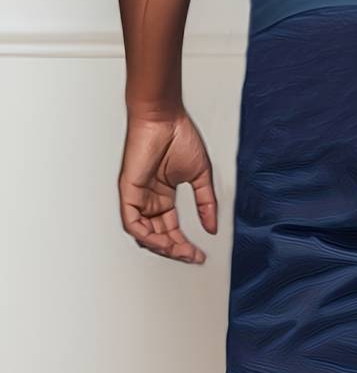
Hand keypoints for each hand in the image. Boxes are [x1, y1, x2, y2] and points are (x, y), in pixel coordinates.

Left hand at [118, 111, 217, 262]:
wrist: (164, 116)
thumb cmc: (177, 135)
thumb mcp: (200, 177)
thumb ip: (206, 204)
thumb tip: (212, 226)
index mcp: (163, 196)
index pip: (172, 229)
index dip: (185, 245)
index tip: (199, 254)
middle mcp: (149, 199)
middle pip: (159, 236)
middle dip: (176, 250)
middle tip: (192, 257)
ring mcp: (138, 196)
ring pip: (144, 234)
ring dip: (163, 247)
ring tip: (179, 252)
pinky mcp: (128, 191)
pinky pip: (133, 223)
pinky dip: (147, 236)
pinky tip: (163, 241)